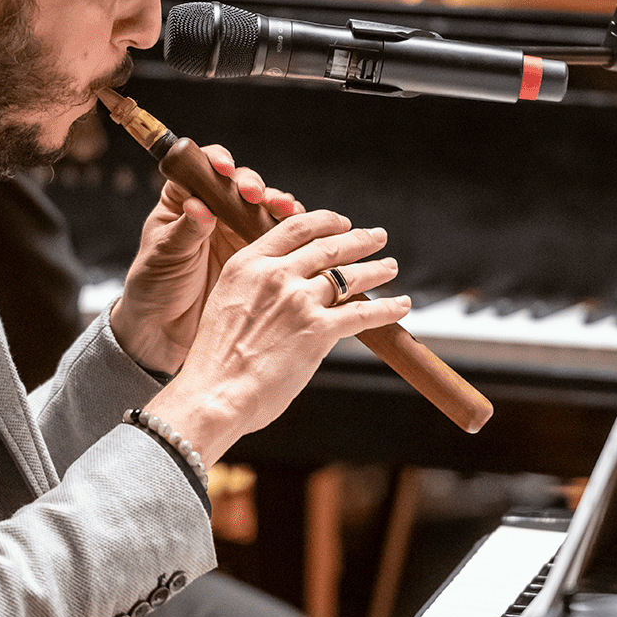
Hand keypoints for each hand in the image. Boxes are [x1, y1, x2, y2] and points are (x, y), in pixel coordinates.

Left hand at [109, 144, 300, 375]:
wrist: (165, 330)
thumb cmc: (154, 287)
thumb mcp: (165, 255)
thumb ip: (185, 230)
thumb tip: (199, 206)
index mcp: (184, 200)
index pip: (203, 168)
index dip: (217, 162)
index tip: (224, 170)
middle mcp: (214, 210)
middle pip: (241, 184)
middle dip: (253, 186)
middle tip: (256, 197)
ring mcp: (237, 231)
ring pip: (264, 207)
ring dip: (277, 204)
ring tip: (285, 211)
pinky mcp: (257, 254)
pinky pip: (279, 236)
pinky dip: (292, 230)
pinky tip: (300, 230)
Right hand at [142, 210, 410, 463]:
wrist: (214, 394)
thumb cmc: (215, 362)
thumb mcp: (225, 305)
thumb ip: (256, 291)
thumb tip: (286, 296)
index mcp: (247, 264)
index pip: (295, 228)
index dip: (325, 221)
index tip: (342, 223)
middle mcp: (275, 275)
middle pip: (328, 247)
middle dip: (359, 240)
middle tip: (377, 237)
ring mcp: (299, 301)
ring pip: (350, 277)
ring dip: (376, 270)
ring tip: (390, 267)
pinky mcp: (318, 330)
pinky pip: (364, 314)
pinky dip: (388, 308)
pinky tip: (401, 306)